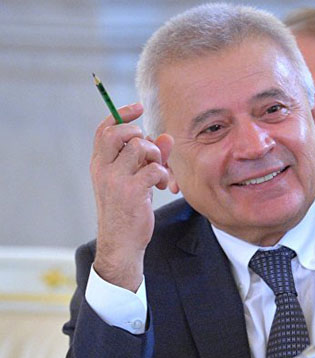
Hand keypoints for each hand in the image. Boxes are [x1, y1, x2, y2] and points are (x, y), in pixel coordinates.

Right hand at [90, 103, 173, 291]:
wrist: (121, 244)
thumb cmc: (128, 211)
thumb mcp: (135, 180)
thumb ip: (149, 158)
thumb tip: (166, 137)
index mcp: (99, 164)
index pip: (104, 129)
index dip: (122, 114)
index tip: (138, 108)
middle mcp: (103, 169)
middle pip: (119, 132)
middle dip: (140, 133)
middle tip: (150, 151)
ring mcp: (116, 180)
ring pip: (140, 147)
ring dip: (156, 155)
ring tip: (159, 171)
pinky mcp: (132, 191)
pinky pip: (154, 168)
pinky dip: (163, 174)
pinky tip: (162, 185)